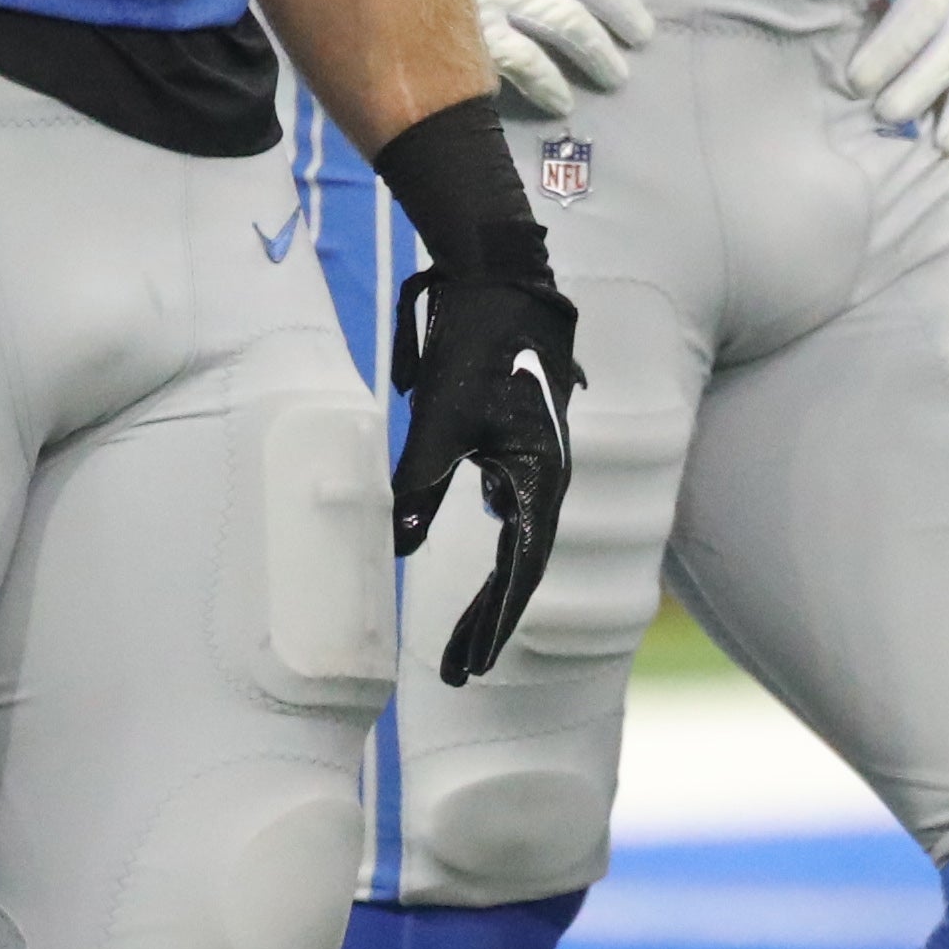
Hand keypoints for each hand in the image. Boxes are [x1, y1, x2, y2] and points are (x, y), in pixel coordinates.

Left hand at [385, 260, 576, 685]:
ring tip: (462, 635)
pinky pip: (512, 504)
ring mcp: (539, 457)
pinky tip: (478, 546)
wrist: (503, 275)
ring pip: (516, 539)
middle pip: (520, 567)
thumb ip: (421, 483)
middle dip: (489, 622)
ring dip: (490, 587)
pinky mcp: (523, 438)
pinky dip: (495, 541)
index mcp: (540, 477)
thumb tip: (400, 546)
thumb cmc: (478, 342)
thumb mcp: (442, 418)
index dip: (493, 623)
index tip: (470, 667)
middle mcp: (548, 475)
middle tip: (458, 673)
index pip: (519, 571)